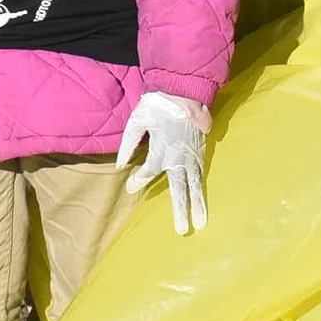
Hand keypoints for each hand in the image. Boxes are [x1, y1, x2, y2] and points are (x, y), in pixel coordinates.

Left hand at [116, 90, 208, 234]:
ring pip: (195, 183)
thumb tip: (119, 165)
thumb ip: (127, 144)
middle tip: (182, 230)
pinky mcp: (200, 149)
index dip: (138, 180)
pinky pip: (201, 172)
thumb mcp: (136, 121)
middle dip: (180, 210)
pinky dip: (201, 186)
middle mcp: (179, 157)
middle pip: (179, 188)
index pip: (148, 172)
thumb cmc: (157, 105)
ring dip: (198, 203)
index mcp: (161, 151)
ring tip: (201, 222)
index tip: (129, 187)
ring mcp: (192, 155)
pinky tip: (201, 198)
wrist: (184, 90)